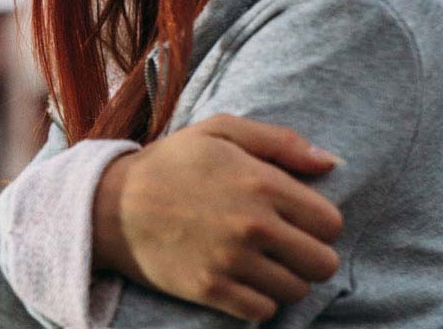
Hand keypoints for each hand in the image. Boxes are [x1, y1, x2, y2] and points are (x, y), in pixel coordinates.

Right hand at [92, 113, 344, 321]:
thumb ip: (281, 141)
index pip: (331, 224)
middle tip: (284, 247)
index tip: (296, 220)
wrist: (109, 205)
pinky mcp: (210, 290)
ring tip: (261, 264)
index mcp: (263, 183)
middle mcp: (254, 226)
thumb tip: (333, 162)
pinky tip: (242, 281)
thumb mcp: (221, 131)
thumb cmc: (170, 163)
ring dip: (284, 280)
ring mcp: (232, 261)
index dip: (319, 223)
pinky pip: (263, 312)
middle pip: (323, 264)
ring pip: (296, 291)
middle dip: (310, 256)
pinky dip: (258, 302)